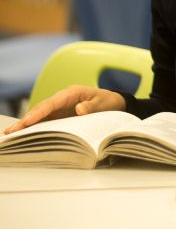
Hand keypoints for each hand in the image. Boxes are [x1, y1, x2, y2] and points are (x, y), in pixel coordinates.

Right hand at [4, 85, 125, 133]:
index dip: (39, 112)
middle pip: (41, 109)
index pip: (51, 103)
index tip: (27, 122)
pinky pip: (45, 121)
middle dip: (26, 120)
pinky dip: (35, 127)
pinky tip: (23, 134)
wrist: (113, 102)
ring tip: (10, 134)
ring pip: (40, 115)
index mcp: (71, 93)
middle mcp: (62, 99)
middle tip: (11, 131)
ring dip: (26, 124)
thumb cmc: (108, 102)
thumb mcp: (103, 103)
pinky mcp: (59, 115)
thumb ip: (92, 107)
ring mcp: (59, 107)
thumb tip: (79, 110)